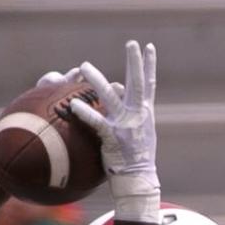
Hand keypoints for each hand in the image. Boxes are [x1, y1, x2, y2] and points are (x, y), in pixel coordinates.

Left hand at [70, 41, 159, 222]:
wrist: (138, 181)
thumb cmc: (137, 161)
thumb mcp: (141, 136)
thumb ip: (134, 119)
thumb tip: (125, 108)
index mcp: (145, 114)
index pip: (149, 85)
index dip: (150, 65)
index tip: (150, 47)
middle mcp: (137, 116)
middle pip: (137, 83)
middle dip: (135, 62)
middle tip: (131, 43)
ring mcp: (126, 126)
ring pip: (111, 97)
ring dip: (97, 80)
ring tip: (84, 65)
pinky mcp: (113, 138)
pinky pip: (97, 123)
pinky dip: (86, 113)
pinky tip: (74, 104)